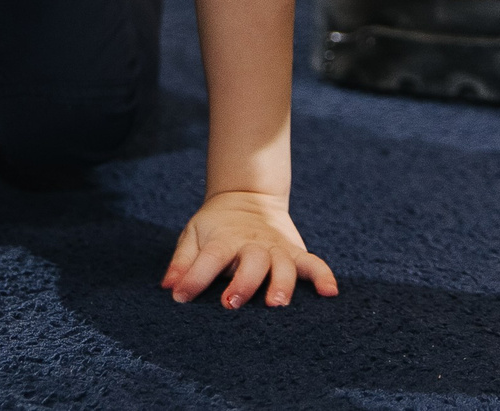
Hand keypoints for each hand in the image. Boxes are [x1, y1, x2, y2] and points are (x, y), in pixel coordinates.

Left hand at [162, 190, 338, 308]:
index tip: (181, 298)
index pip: (209, 257)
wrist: (247, 195)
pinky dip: (323, 276)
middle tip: (232, 303)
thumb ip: (183, 262)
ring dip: (282, 283)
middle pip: (251, 261)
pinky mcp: (294, 252)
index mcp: (223, 240)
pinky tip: (330, 294)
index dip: (194, 277)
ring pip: (283, 264)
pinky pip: (313, 264)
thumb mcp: (193, 235)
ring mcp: (276, 248)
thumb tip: (169, 288)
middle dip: (243, 282)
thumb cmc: (215, 226)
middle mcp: (251, 244)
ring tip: (278, 304)